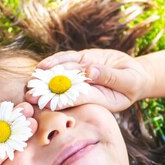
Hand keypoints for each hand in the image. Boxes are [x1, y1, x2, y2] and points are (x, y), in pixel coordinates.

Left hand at [26, 48, 152, 111]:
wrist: (135, 75)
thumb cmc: (134, 81)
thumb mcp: (129, 80)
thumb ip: (110, 77)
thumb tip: (89, 71)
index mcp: (99, 101)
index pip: (78, 99)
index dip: (62, 100)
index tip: (47, 102)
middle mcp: (87, 91)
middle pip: (64, 92)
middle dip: (47, 94)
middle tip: (29, 97)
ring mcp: (82, 77)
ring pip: (62, 76)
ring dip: (46, 78)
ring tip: (31, 79)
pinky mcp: (81, 64)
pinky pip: (67, 62)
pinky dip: (55, 62)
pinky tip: (42, 66)